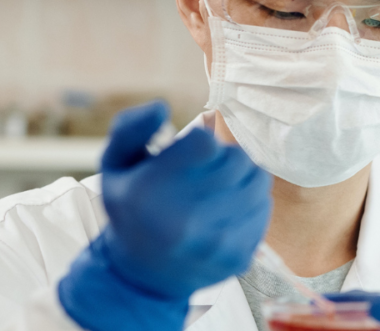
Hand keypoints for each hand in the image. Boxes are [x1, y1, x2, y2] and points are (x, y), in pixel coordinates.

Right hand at [58, 101, 273, 330]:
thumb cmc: (131, 209)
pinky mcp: (239, 256)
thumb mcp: (115, 165)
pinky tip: (227, 211)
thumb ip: (131, 128)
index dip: (201, 142)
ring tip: (219, 188)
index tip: (190, 154)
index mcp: (151, 193)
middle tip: (207, 170)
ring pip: (257, 181)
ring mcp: (215, 242)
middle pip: (237, 159)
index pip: (206, 142)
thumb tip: (162, 106)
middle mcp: (184, 220)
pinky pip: (264, 208)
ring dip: (242, 177)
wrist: (142, 275)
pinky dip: (251, 203)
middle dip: (224, 157)